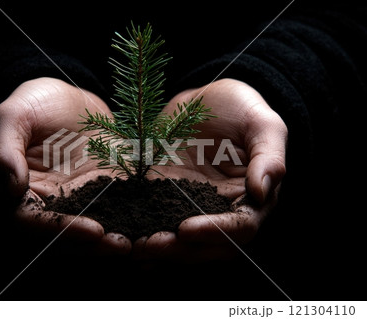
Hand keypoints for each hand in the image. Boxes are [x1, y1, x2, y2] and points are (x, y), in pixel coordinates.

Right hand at [0, 77, 130, 254]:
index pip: (35, 221)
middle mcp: (53, 202)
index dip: (62, 230)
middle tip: (123, 246)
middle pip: (68, 235)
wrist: (71, 96)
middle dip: (95, 245)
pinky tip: (154, 221)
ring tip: (142, 241)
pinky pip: (119, 209)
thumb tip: (10, 187)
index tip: (93, 231)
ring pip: (96, 227)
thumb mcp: (15, 115)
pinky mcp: (106, 190)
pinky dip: (133, 218)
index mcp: (25, 191)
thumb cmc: (36, 102)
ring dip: (115, 238)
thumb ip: (5, 148)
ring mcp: (82, 198)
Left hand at [133, 78, 287, 261]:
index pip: (240, 226)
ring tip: (135, 247)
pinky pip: (156, 223)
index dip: (215, 231)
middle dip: (180, 250)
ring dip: (159, 250)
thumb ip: (269, 155)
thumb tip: (262, 192)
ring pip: (180, 243)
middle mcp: (221, 209)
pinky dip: (143, 235)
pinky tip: (125, 240)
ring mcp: (192, 207)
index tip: (186, 229)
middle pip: (208, 245)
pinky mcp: (166, 199)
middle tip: (151, 245)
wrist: (202, 102)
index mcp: (250, 198)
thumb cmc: (239, 108)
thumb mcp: (261, 122)